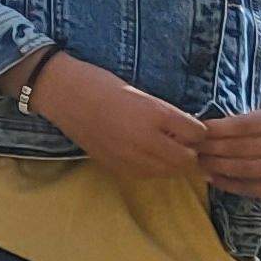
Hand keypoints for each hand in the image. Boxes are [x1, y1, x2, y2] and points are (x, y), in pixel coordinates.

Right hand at [26, 55, 204, 181]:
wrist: (62, 93)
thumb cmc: (102, 85)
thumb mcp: (142, 93)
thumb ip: (167, 115)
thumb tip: (192, 132)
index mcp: (156, 114)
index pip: (198, 133)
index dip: (198, 131)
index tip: (192, 127)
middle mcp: (146, 139)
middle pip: (187, 159)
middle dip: (189, 151)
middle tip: (182, 142)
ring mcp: (130, 156)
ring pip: (169, 171)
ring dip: (173, 162)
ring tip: (163, 148)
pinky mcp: (116, 166)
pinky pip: (147, 175)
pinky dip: (153, 167)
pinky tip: (144, 154)